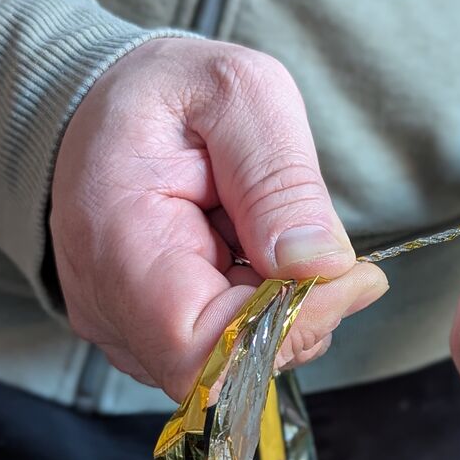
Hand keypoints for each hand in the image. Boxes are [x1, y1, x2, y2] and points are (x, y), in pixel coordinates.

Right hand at [51, 38, 386, 401]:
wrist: (109, 102)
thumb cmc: (168, 92)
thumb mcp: (238, 95)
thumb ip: (279, 179)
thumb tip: (321, 265)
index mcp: (119, 244)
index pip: (203, 349)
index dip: (289, 328)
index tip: (350, 277)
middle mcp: (109, 306)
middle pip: (228, 367)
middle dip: (299, 314)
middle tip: (323, 245)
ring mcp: (125, 328)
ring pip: (235, 366)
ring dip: (282, 312)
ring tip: (269, 232)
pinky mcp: (148, 334)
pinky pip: (226, 351)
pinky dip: (262, 312)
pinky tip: (254, 256)